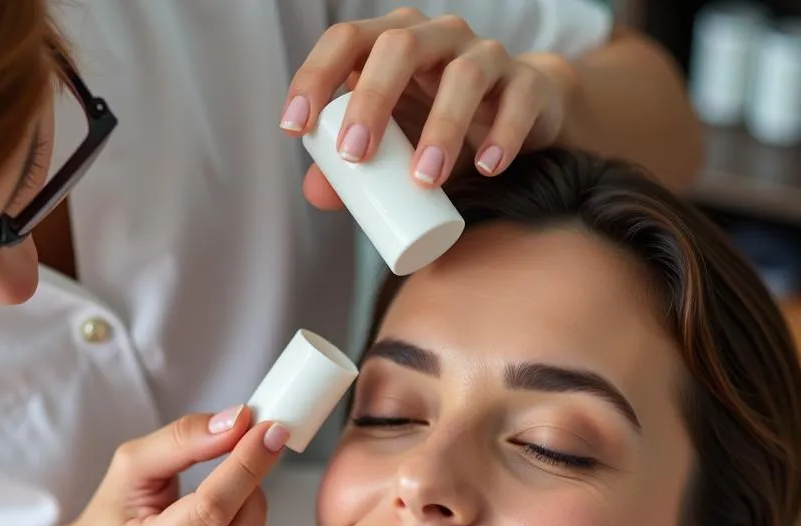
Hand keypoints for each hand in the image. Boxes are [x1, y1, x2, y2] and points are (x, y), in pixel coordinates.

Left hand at [279, 7, 568, 209]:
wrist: (517, 119)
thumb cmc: (436, 128)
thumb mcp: (392, 147)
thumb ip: (352, 170)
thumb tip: (316, 193)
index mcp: (391, 43)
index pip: (345, 40)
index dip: (315, 76)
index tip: (295, 126)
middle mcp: (435, 38)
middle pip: (398, 46)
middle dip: (372, 99)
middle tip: (356, 155)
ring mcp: (484, 56)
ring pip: (463, 75)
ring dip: (441, 128)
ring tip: (425, 179)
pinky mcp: (526, 84)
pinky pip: (517, 100)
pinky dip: (502, 135)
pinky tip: (486, 167)